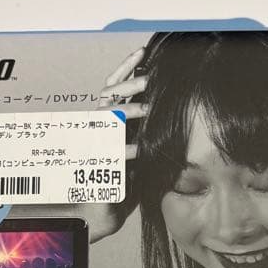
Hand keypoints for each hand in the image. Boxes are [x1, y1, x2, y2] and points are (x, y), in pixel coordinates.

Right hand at [65, 46, 148, 243]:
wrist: (102, 215)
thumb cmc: (123, 184)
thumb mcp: (139, 154)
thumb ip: (148, 134)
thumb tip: (172, 110)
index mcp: (110, 123)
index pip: (114, 88)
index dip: (125, 68)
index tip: (143, 52)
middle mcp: (99, 130)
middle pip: (110, 96)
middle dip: (128, 83)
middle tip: (150, 78)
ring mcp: (95, 147)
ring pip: (107, 119)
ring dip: (128, 112)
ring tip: (147, 108)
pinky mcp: (96, 169)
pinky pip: (111, 154)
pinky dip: (126, 150)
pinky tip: (140, 150)